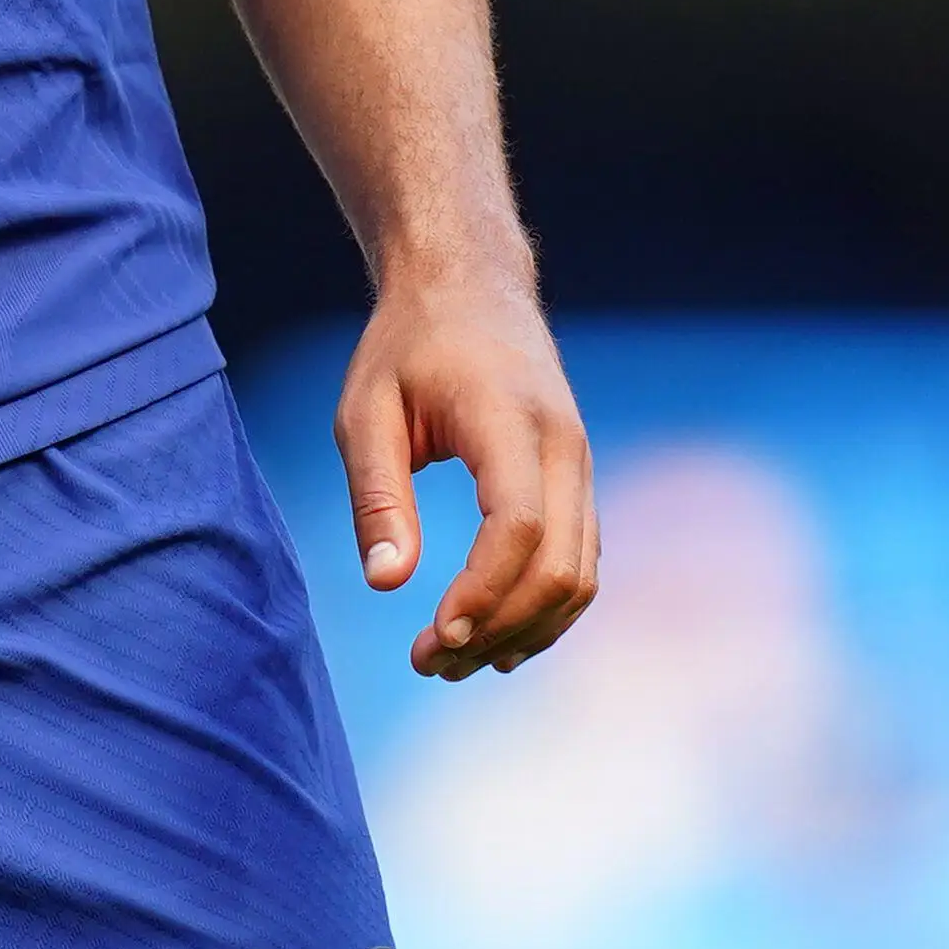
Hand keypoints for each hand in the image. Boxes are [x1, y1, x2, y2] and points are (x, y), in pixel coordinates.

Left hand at [334, 271, 596, 680]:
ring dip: (524, 631)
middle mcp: (565, 446)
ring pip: (580, 576)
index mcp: (509, 420)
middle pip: (560, 567)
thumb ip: (378, 495)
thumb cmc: (408, 345)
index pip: (517, 527)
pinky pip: (579, 561)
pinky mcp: (578, 481)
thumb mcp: (365, 409)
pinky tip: (491, 635)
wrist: (471, 284)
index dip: (482, 594)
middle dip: (499, 629)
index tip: (430, 635)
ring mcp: (582, 465)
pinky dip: (543, 608)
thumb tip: (388, 585)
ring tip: (450, 660)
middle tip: (428, 663)